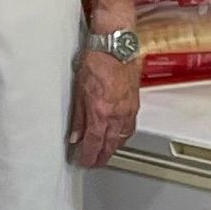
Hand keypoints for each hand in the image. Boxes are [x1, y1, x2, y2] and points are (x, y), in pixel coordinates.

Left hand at [69, 46, 139, 167]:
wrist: (115, 46)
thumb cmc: (97, 61)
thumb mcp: (79, 90)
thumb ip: (78, 116)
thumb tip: (75, 134)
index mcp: (101, 112)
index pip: (94, 143)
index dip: (88, 156)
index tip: (84, 162)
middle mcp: (117, 114)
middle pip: (110, 144)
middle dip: (102, 156)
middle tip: (95, 162)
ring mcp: (128, 109)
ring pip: (122, 137)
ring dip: (113, 148)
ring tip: (105, 153)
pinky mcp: (135, 103)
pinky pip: (130, 126)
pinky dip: (123, 135)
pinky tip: (119, 136)